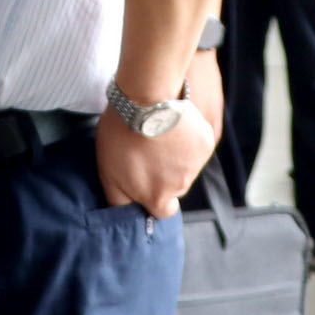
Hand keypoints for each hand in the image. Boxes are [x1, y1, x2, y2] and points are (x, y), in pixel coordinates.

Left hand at [98, 56, 217, 214]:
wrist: (145, 99)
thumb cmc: (121, 135)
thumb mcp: (108, 173)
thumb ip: (120, 200)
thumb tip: (127, 214)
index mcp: (158, 197)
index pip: (163, 211)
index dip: (155, 199)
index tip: (147, 183)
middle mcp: (180, 185)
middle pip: (176, 188)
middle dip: (164, 175)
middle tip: (148, 152)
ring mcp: (196, 164)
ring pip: (187, 167)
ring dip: (176, 157)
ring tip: (160, 136)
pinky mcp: (206, 143)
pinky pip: (198, 147)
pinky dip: (189, 140)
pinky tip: (174, 126)